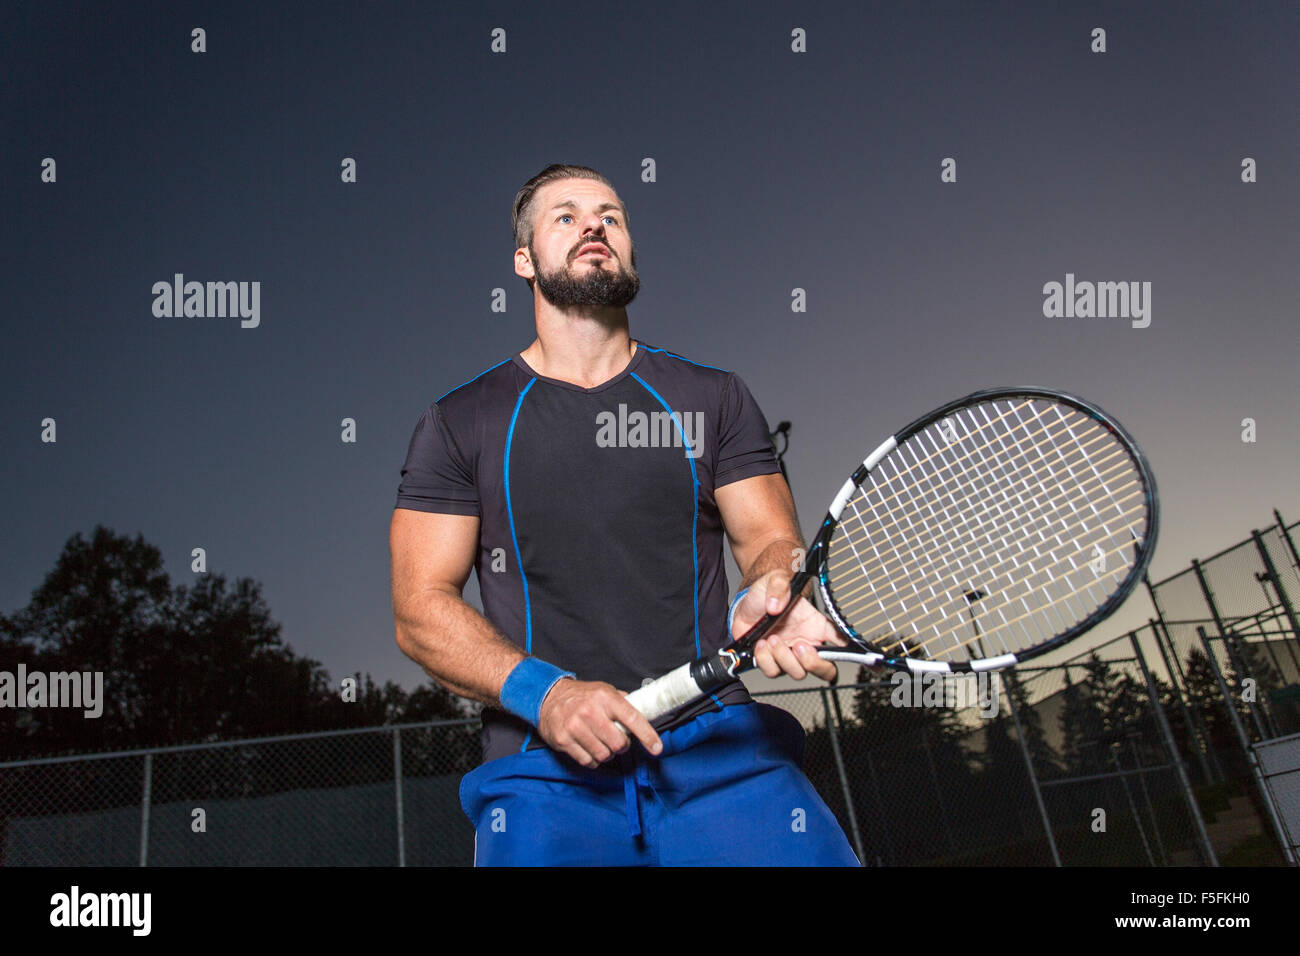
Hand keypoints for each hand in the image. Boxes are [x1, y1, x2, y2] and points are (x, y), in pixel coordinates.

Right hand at [537, 678, 662, 767]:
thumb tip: (645, 712)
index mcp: (605, 697)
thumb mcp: (604, 690)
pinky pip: (588, 761)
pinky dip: (593, 759)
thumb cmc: (581, 696)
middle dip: (622, 746)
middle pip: (619, 743)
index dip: (647, 735)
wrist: (548, 697)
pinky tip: (589, 748)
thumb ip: (623, 702)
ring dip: (607, 753)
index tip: (657, 748)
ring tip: (601, 743)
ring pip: (604, 754)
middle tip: (617, 740)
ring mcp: (575, 726)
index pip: (632, 718)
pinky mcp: (563, 740)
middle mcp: (590, 711)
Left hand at [732, 569, 845, 681]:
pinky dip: (765, 660)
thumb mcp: (774, 580)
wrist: (744, 606)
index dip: (849, 650)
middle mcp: (806, 644)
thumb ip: (779, 585)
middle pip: (825, 670)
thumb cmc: (765, 594)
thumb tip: (776, 605)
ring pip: (798, 673)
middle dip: (814, 663)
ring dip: (784, 658)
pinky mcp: (771, 662)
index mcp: (816, 627)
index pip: (841, 641)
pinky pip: (773, 671)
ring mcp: (788, 656)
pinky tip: (761, 645)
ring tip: (772, 639)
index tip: (844, 649)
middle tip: (798, 646)